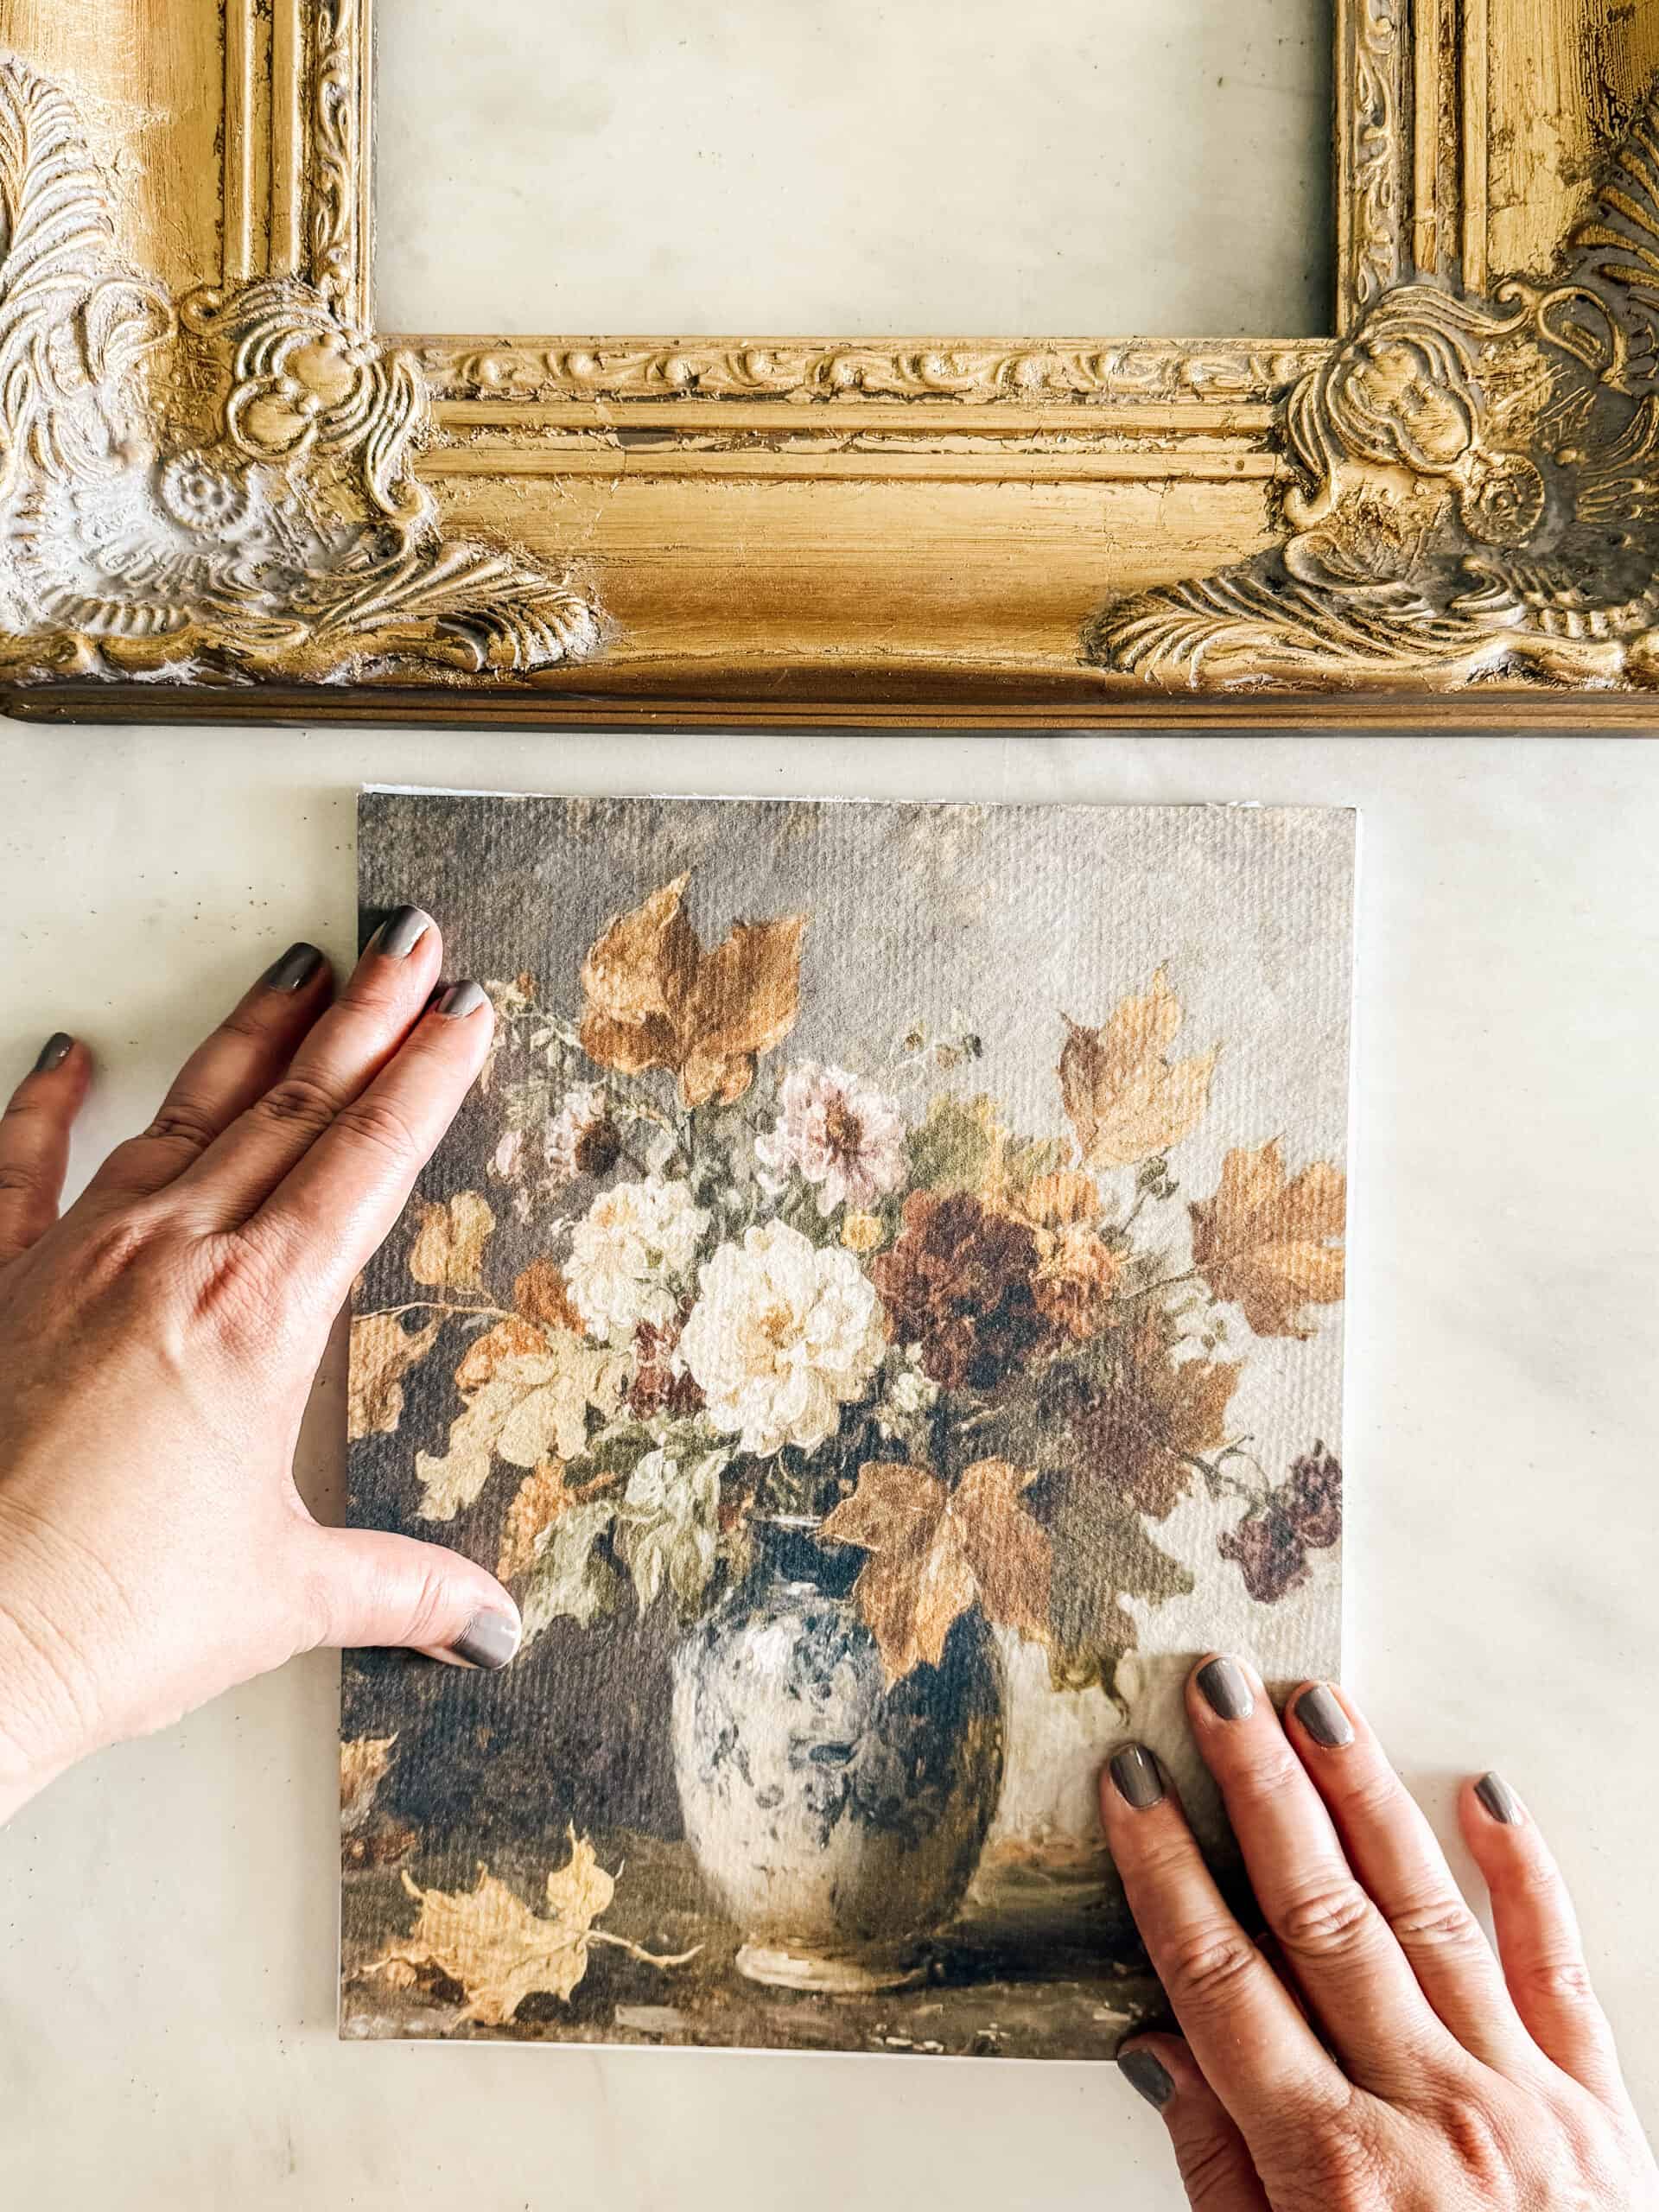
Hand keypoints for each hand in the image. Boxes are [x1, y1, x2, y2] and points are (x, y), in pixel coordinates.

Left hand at [0, 910, 520, 1823]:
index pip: (370, 1160)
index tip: (468, 1013)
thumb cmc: (108, 1617)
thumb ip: (402, 1592)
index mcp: (260, 1314)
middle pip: (294, 1106)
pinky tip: (61, 1055)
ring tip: (300, 968)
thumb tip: (492, 1626)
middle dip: (366, 1016)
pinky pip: (21, 1165)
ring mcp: (74, 1256)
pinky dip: (43, 1104)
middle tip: (413, 941)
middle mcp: (173, 1257)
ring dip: (250, 1036)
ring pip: (183, 1111)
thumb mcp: (283, 1597)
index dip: (429, 1077)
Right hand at [1102, 1660, 1657, 2208]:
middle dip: (1259, 1788)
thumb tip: (1158, 2039)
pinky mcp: (1601, 2105)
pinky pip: (1556, 1964)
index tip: (1131, 1785)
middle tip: (1217, 1690)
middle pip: (1321, 1914)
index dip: (1166, 1869)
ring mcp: (1524, 2100)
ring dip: (1365, 1798)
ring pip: (1429, 1912)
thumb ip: (1216, 2166)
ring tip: (1318, 1705)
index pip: (1221, 1978)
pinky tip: (1482, 1792)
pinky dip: (1523, 1871)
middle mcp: (1431, 2116)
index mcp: (1335, 2172)